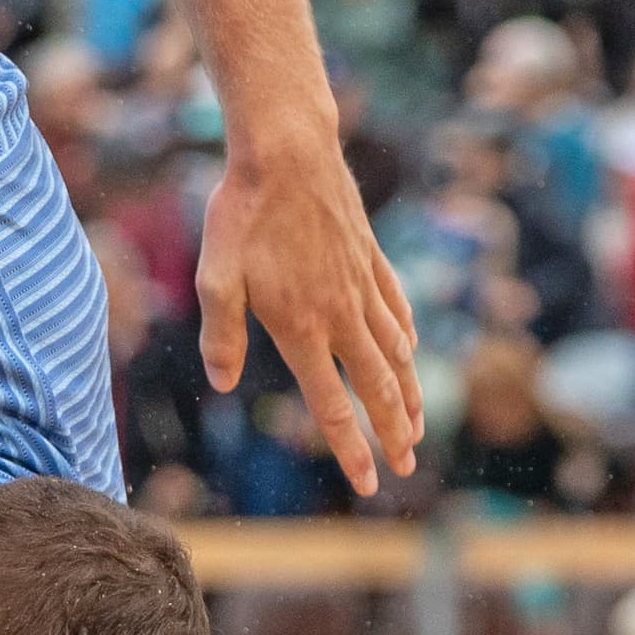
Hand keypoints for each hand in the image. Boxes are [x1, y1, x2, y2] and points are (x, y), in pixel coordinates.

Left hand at [197, 129, 421, 487]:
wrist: (287, 151)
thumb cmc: (242, 214)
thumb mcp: (215, 277)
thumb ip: (222, 334)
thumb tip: (225, 382)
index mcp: (302, 328)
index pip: (333, 404)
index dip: (353, 449)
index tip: (369, 483)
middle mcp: (342, 314)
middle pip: (377, 387)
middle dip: (394, 433)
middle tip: (407, 467)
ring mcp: (362, 284)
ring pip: (396, 352)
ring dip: (410, 393)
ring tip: (418, 424)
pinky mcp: (369, 256)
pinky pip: (396, 305)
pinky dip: (406, 334)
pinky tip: (411, 349)